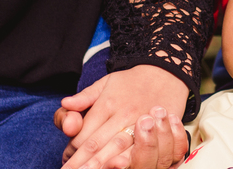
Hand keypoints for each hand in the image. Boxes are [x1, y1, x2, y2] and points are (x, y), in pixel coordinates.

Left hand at [57, 64, 188, 168]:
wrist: (167, 73)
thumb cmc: (132, 82)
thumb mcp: (106, 83)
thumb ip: (84, 97)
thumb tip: (65, 104)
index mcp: (107, 104)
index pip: (84, 133)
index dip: (71, 151)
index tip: (65, 160)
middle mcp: (122, 115)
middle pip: (96, 145)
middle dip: (80, 163)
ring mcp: (140, 124)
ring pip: (116, 149)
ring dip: (100, 164)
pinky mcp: (155, 131)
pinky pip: (139, 150)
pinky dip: (127, 160)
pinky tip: (117, 166)